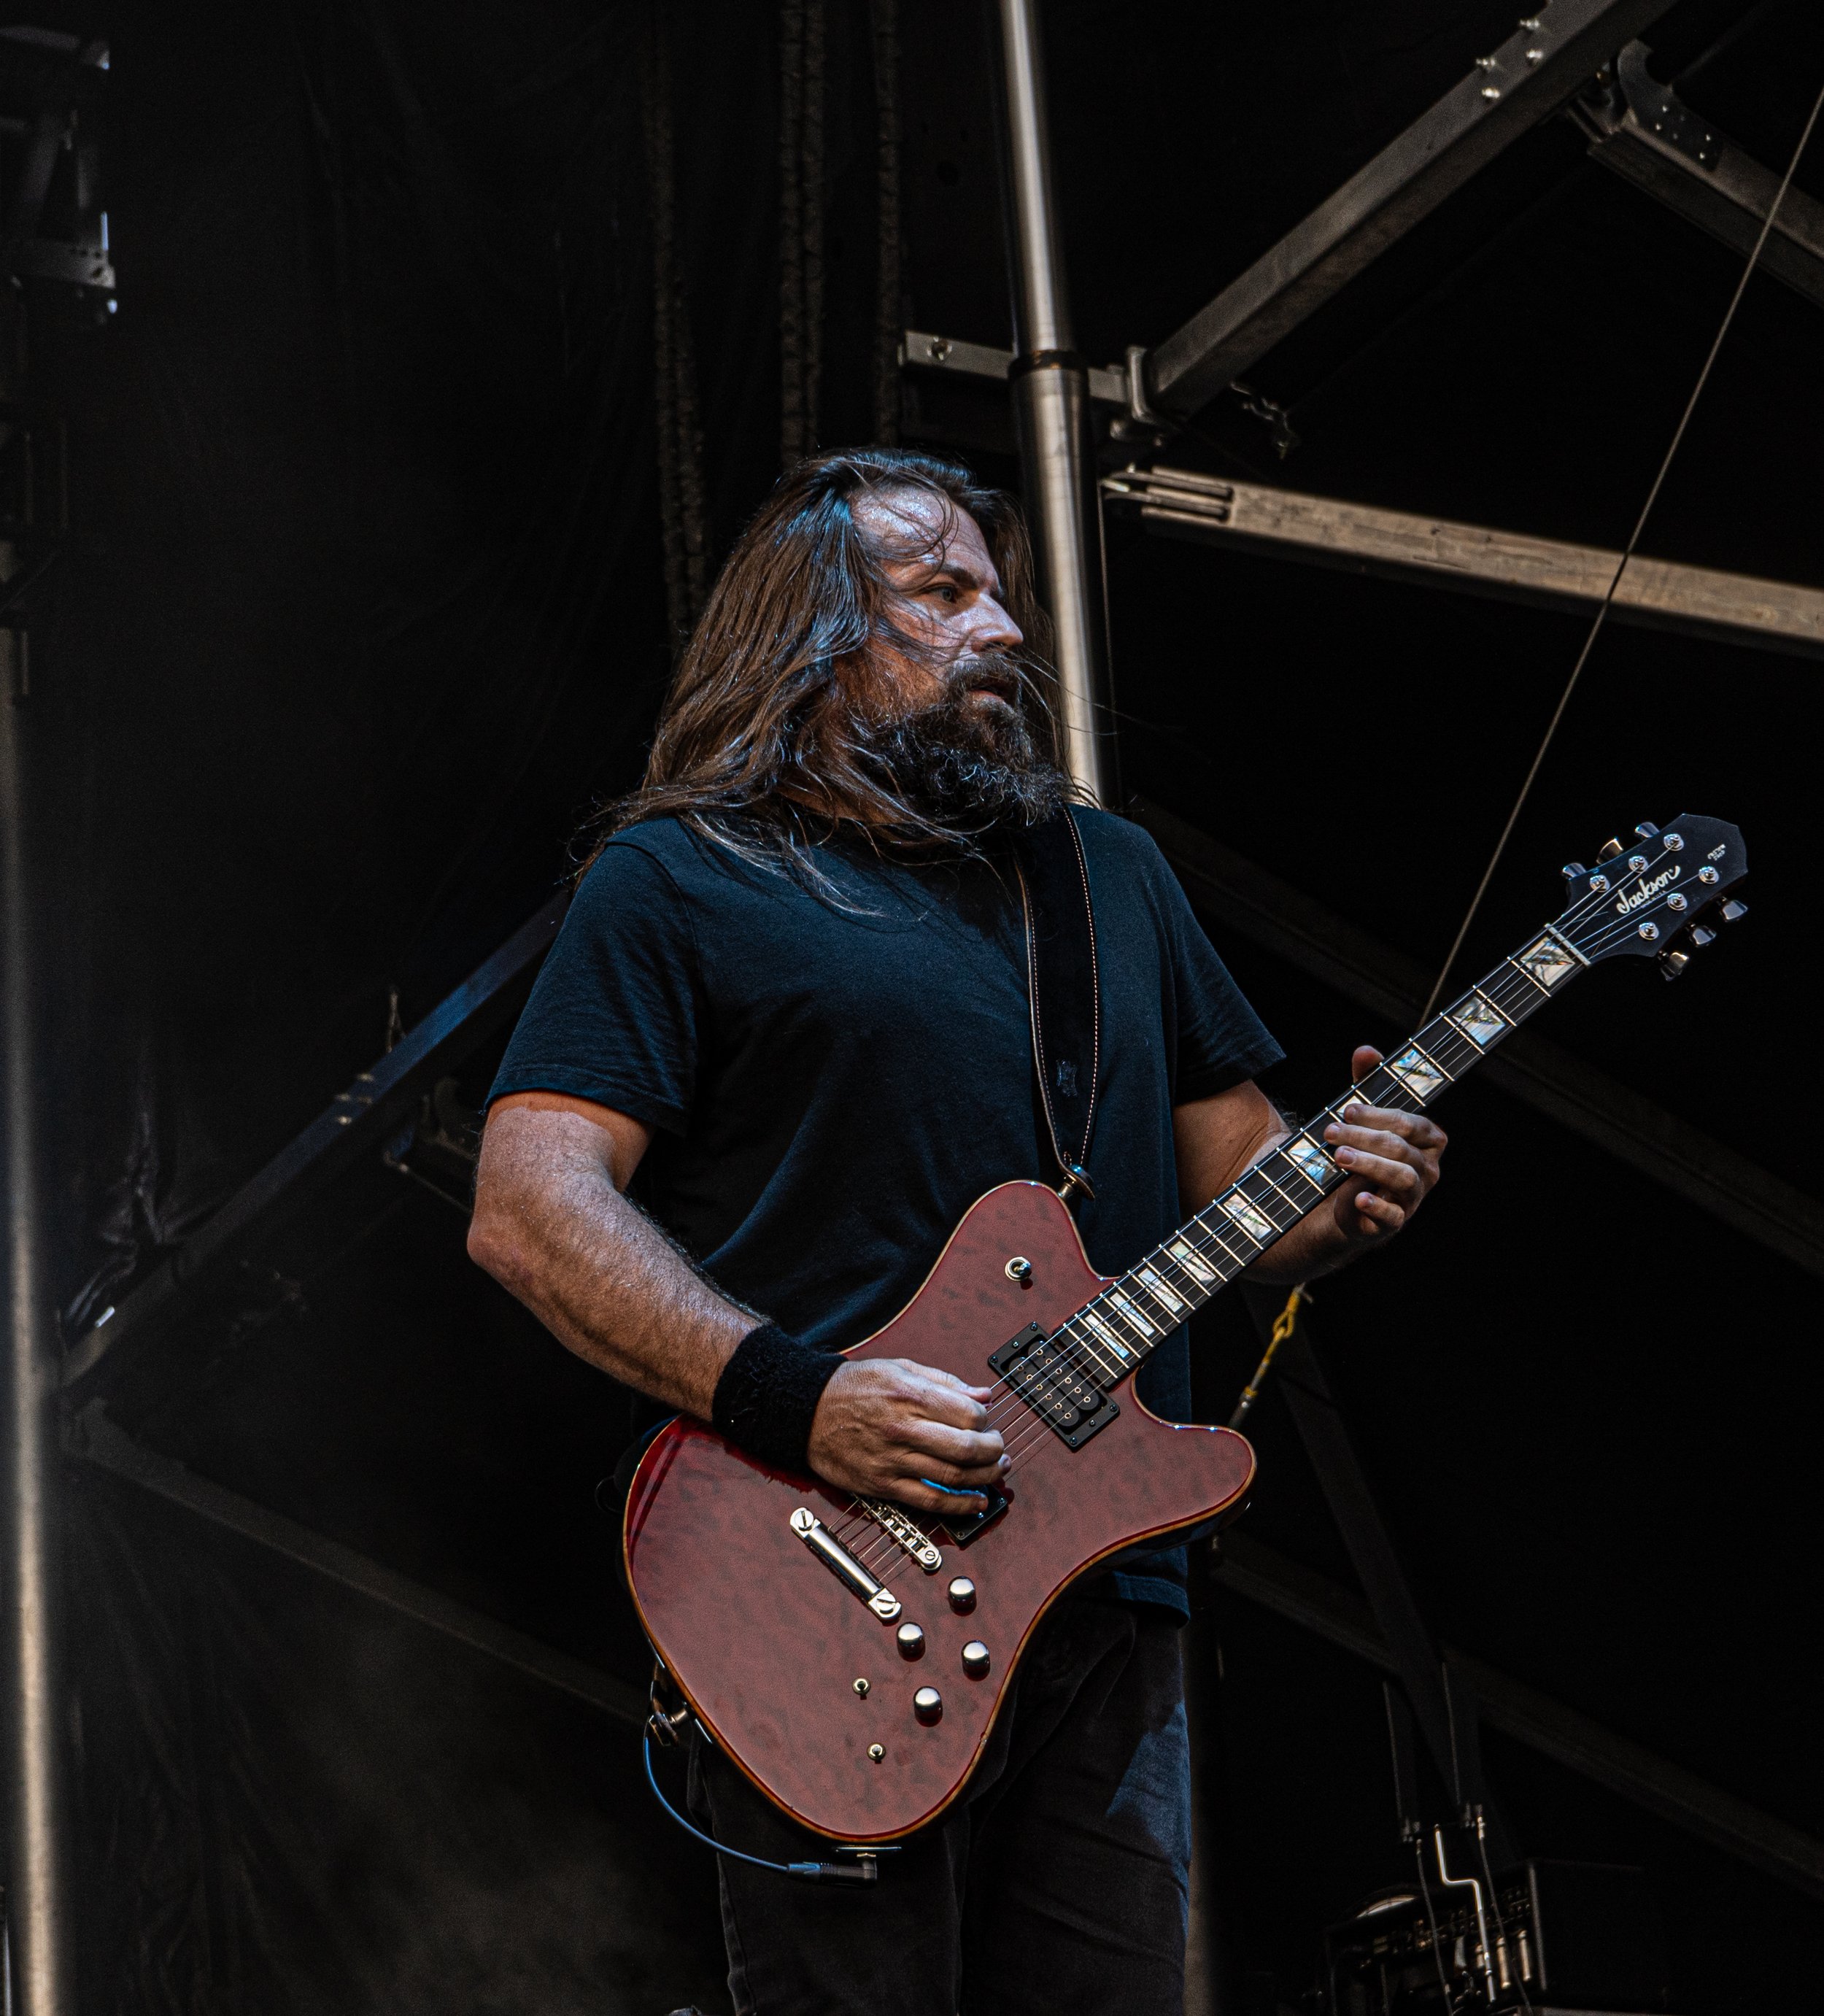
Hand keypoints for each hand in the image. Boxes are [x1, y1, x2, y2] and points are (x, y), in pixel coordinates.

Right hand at [807, 1358, 1007, 1516]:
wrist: (807, 1411)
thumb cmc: (854, 1388)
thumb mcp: (899, 1368)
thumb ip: (944, 1382)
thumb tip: (983, 1395)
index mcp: (910, 1395)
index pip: (968, 1414)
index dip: (986, 1420)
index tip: (986, 1421)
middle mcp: (903, 1428)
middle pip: (966, 1448)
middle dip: (994, 1452)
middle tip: (1000, 1450)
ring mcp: (893, 1460)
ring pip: (953, 1477)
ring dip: (984, 1478)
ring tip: (996, 1472)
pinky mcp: (883, 1484)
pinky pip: (929, 1501)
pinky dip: (959, 1505)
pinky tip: (977, 1502)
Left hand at [1320, 1045, 1446, 1244]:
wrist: (1334, 1202)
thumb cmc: (1358, 1151)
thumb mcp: (1360, 1116)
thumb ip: (1366, 1082)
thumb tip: (1366, 1051)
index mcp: (1425, 1140)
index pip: (1412, 1123)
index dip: (1380, 1114)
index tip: (1347, 1107)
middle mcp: (1426, 1169)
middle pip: (1403, 1148)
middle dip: (1366, 1136)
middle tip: (1331, 1130)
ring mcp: (1411, 1198)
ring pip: (1402, 1178)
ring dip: (1369, 1164)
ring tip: (1338, 1156)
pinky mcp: (1392, 1223)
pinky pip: (1393, 1217)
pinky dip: (1378, 1206)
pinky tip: (1359, 1198)